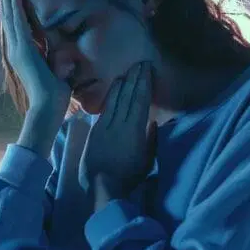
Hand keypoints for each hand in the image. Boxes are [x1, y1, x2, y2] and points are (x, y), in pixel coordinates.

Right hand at [0, 0, 71, 111]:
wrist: (47, 108)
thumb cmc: (54, 95)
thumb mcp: (55, 72)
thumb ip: (56, 63)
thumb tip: (65, 60)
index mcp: (22, 53)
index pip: (16, 24)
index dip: (12, 7)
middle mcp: (16, 49)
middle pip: (8, 16)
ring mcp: (18, 49)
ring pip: (10, 16)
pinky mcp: (24, 50)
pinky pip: (19, 24)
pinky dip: (16, 8)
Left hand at [78, 61, 156, 199]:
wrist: (100, 185)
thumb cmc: (128, 176)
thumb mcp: (147, 161)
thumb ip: (151, 140)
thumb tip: (154, 122)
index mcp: (135, 130)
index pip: (140, 101)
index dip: (144, 83)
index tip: (147, 70)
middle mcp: (120, 123)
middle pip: (128, 96)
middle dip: (134, 78)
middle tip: (140, 63)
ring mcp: (105, 125)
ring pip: (115, 99)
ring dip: (122, 84)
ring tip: (128, 71)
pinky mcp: (95, 130)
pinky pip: (105, 108)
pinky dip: (111, 95)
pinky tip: (114, 87)